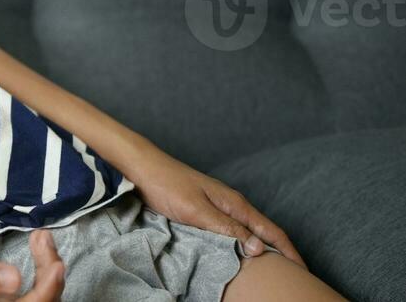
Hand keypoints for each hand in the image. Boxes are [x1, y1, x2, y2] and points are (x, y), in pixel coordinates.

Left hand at [121, 140, 307, 268]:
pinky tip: (239, 256)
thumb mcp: (196, 210)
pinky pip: (232, 231)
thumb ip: (227, 228)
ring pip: (248, 233)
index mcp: (235, 204)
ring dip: (261, 251)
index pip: (272, 232)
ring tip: (270, 273)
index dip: (290, 253)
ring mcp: (219, 207)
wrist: (142, 166)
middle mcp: (232, 205)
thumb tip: (259, 249)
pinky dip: (242, 245)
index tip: (304, 273)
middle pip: (265, 233)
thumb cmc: (166, 184)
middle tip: (291, 279)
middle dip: (281, 255)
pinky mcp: (206, 210)